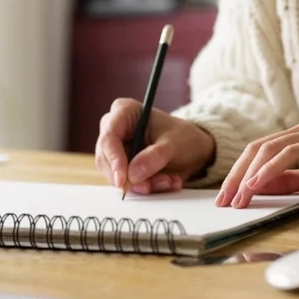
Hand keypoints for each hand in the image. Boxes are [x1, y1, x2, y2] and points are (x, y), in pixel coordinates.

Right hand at [95, 98, 215, 194]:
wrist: (192, 149)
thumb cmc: (182, 137)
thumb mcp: (174, 143)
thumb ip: (154, 157)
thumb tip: (133, 174)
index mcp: (124, 111)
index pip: (109, 137)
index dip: (114, 159)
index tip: (124, 179)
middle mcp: (114, 130)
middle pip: (107, 159)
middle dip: (131, 177)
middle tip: (150, 186)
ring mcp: (116, 150)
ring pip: (116, 175)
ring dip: (143, 184)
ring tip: (168, 180)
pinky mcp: (121, 167)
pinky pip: (126, 184)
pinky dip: (147, 187)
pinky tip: (166, 181)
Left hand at [215, 122, 298, 207]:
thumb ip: (289, 182)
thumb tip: (259, 189)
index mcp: (297, 138)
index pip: (258, 153)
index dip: (239, 174)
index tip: (228, 197)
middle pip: (255, 149)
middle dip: (236, 176)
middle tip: (224, 200)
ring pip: (267, 149)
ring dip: (248, 175)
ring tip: (238, 197)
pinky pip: (288, 153)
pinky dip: (269, 169)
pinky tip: (257, 184)